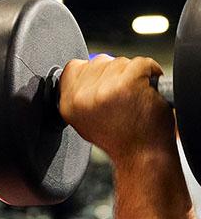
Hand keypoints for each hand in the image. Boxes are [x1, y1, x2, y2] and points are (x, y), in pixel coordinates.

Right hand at [58, 55, 175, 162]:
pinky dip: (151, 73)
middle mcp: (82, 96)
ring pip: (121, 61)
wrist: (142, 157)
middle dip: (115, 74)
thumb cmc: (121, 141)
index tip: (105, 88)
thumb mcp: (84, 122)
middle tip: (123, 99)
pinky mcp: (128, 83)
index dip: (94, 74)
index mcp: (68, 104)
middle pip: (99, 61)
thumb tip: (86, 72)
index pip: (74, 67)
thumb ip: (79, 96)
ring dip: (133, 75)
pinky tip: (147, 92)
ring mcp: (105, 88)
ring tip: (135, 99)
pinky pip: (142, 63)